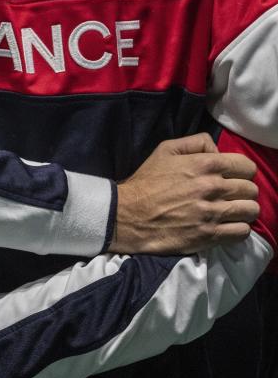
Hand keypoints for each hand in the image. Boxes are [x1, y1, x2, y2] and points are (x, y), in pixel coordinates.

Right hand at [110, 133, 258, 254]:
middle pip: (251, 189)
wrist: (126, 215)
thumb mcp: (165, 150)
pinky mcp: (209, 235)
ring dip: (243, 211)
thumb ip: (196, 142)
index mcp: (205, 164)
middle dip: (242, 192)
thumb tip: (217, 150)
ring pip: (251, 211)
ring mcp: (212, 212)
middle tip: (228, 197)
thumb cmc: (146, 182)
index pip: (247, 167)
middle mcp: (213, 187)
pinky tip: (226, 227)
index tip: (231, 178)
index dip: (241, 172)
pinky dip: (238, 229)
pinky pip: (243, 232)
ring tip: (230, 213)